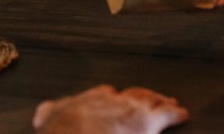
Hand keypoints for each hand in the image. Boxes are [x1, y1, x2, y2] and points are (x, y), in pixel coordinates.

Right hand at [33, 84, 188, 133]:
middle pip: (132, 93)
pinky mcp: (146, 122)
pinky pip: (166, 114)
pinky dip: (175, 114)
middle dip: (143, 96)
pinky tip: (183, 114)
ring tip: (170, 102)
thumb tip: (41, 113)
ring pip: (150, 100)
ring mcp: (130, 109)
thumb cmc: (59, 132)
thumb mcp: (46, 118)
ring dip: (160, 101)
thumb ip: (48, 113)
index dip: (116, 98)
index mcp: (91, 98)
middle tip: (154, 98)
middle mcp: (112, 99)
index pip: (107, 94)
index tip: (119, 99)